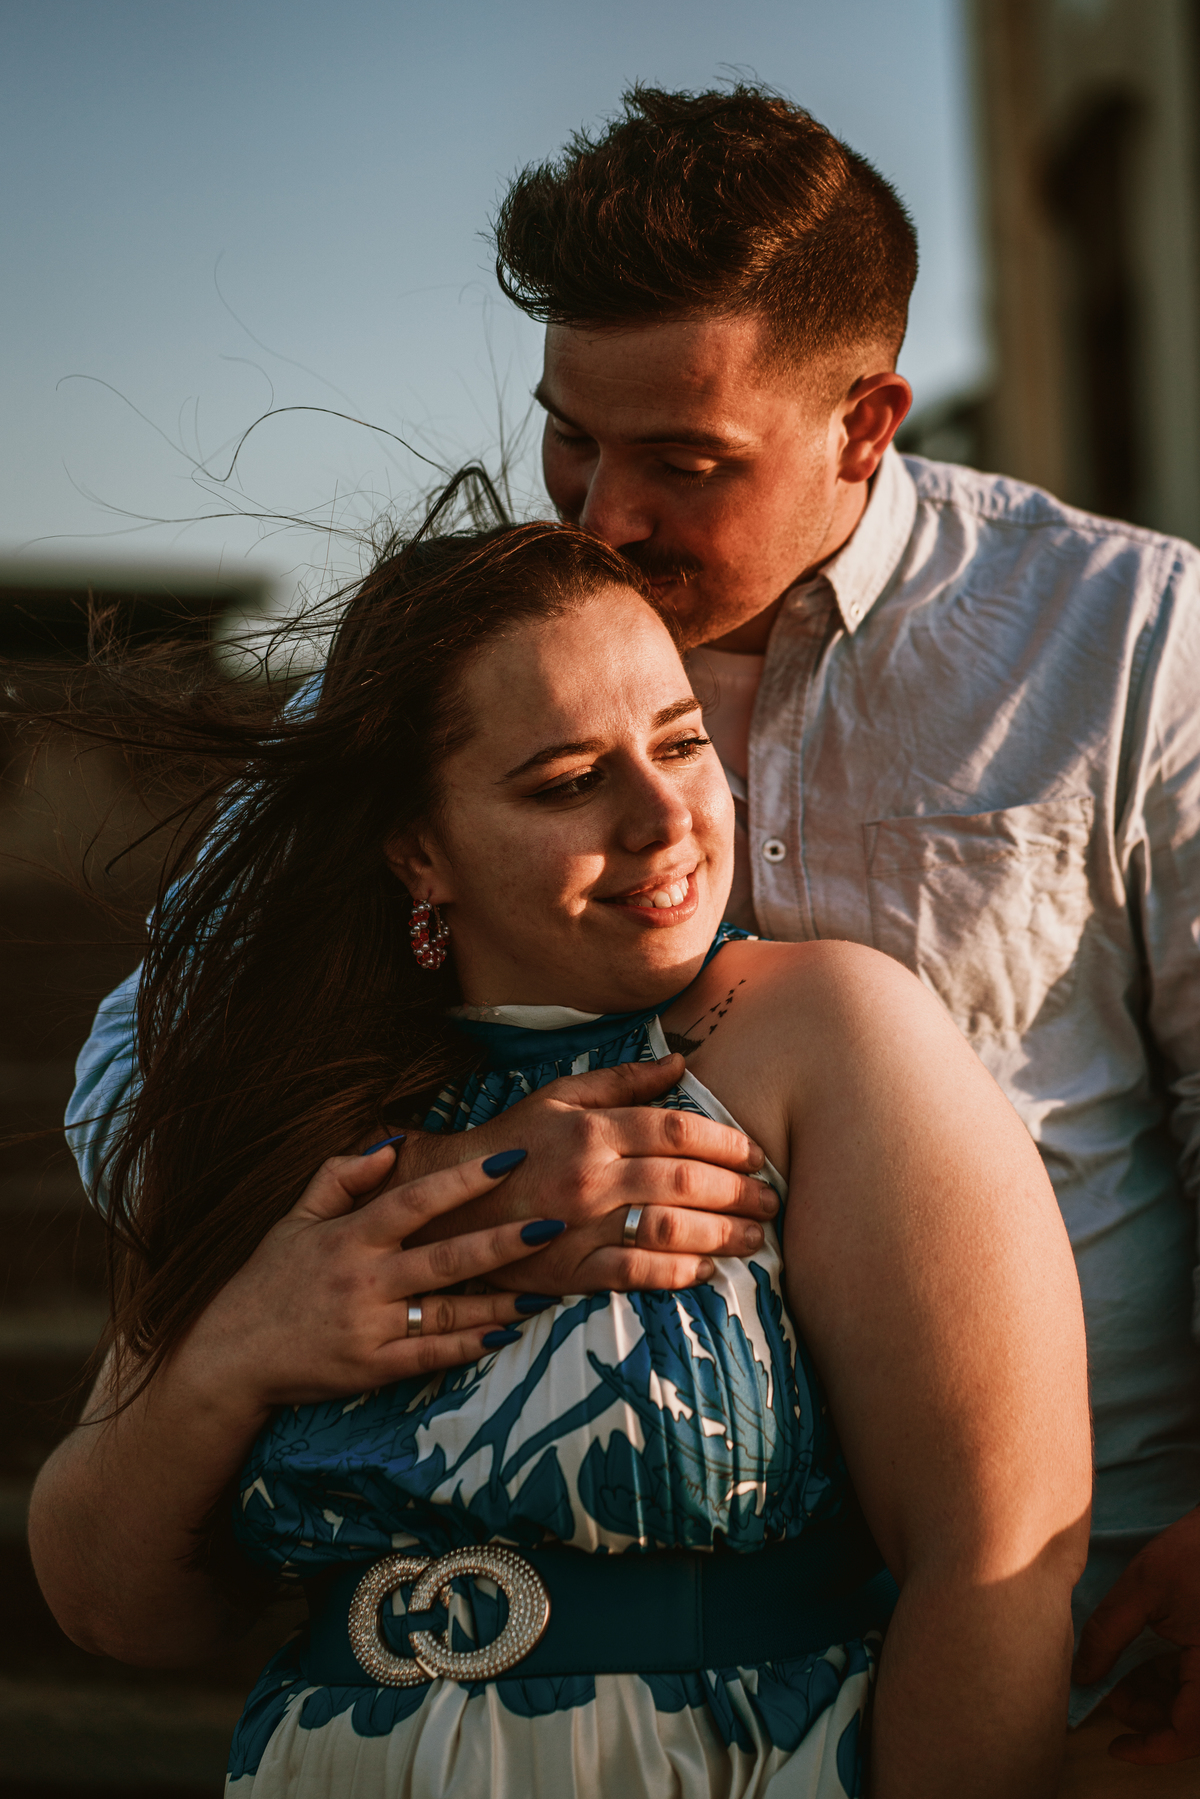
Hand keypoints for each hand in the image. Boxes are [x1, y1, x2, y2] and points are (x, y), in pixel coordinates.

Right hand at [174, 1143, 557, 1416]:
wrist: (229, 1355)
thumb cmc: (267, 1281)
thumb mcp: (294, 1219)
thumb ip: (340, 1177)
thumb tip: (391, 1146)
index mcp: (349, 1236)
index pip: (414, 1199)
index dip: (462, 1180)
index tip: (508, 1160)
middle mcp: (363, 1280)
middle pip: (445, 1257)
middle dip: (503, 1240)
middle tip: (552, 1222)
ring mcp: (369, 1327)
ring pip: (447, 1311)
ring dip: (501, 1299)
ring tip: (548, 1287)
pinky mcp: (371, 1369)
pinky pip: (430, 1356)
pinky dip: (470, 1346)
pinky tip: (506, 1333)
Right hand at [395, 1053, 776, 1292]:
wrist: (447, 1203)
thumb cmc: (512, 1143)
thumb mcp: (560, 1096)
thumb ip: (624, 1080)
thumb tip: (681, 1062)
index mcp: (590, 1128)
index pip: (676, 1130)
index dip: (725, 1143)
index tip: (756, 1155)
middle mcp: (589, 1175)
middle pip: (682, 1181)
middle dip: (737, 1192)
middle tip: (769, 1200)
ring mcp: (578, 1226)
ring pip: (667, 1228)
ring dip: (721, 1234)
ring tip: (754, 1237)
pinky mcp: (567, 1273)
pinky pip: (635, 1275)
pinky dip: (678, 1273)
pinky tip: (708, 1270)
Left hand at [1073, 1507, 1199, 1762]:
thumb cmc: (1196, 1550)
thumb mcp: (1144, 1588)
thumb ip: (1108, 1634)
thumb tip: (1081, 1675)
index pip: (1186, 1734)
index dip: (1149, 1748)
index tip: (1115, 1745)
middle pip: (1188, 1722)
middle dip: (1146, 1714)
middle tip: (1106, 1692)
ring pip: (1193, 1703)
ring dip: (1157, 1697)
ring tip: (1118, 1673)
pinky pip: (1198, 1682)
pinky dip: (1171, 1679)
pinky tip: (1142, 1659)